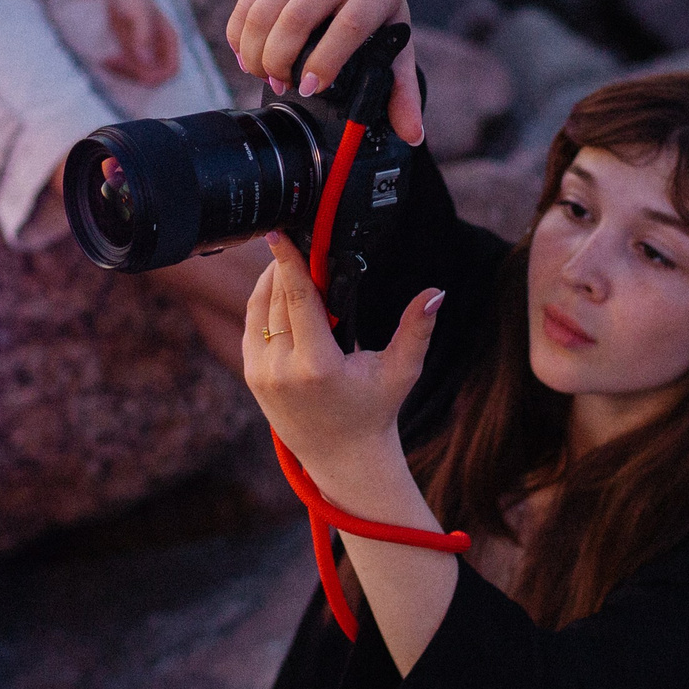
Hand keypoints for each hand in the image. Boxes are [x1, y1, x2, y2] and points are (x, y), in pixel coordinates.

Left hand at [102, 0, 179, 85]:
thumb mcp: (137, 14)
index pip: (170, 69)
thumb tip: (145, 60)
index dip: (154, 74)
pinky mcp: (133, 52)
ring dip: (122, 73)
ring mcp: (147, 53)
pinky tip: (104, 60)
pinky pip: (128, 70)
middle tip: (112, 60)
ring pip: (139, 76)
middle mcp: (161, 50)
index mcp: (169, 40)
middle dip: (133, 74)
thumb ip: (142, 37)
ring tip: (106, 61)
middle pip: (153, 77)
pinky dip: (116, 69)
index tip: (133, 66)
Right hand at [225, 0, 425, 145]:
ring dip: (256, 52)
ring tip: (264, 74)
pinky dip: (239, 37)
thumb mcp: (393, 41)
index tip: (308, 89)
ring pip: (265, 12)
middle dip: (280, 60)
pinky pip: (247, 4)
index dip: (324, 62)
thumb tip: (412, 135)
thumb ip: (401, 89)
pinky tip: (248, 56)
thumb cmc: (371, 10)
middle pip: (297, 18)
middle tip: (281, 84)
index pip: (348, 26)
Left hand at [242, 231, 442, 505]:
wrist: (341, 456)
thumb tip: (436, 292)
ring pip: (259, 308)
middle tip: (300, 239)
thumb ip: (416, 329)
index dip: (287, 261)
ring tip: (291, 259)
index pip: (296, 298)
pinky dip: (264, 301)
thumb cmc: (374, 410)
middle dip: (286, 265)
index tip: (278, 232)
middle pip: (276, 297)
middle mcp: (282, 369)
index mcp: (317, 365)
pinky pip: (252, 324)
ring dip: (272, 280)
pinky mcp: (251, 375)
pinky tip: (280, 288)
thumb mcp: (400, 370)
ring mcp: (262, 373)